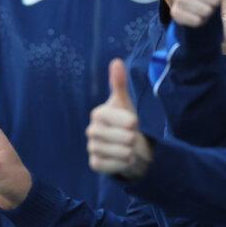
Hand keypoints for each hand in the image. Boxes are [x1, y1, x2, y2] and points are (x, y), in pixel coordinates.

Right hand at [86, 59, 150, 179]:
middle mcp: (91, 130)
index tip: (134, 124)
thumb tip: (116, 61)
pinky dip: (123, 164)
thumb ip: (119, 84)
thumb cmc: (125, 123)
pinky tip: (122, 159)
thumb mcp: (125, 103)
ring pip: (122, 152)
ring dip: (130, 152)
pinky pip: (115, 165)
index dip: (134, 123)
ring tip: (128, 148)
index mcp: (98, 113)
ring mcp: (91, 147)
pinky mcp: (94, 164)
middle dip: (133, 139)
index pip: (127, 121)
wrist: (125, 147)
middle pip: (126, 138)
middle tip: (130, 138)